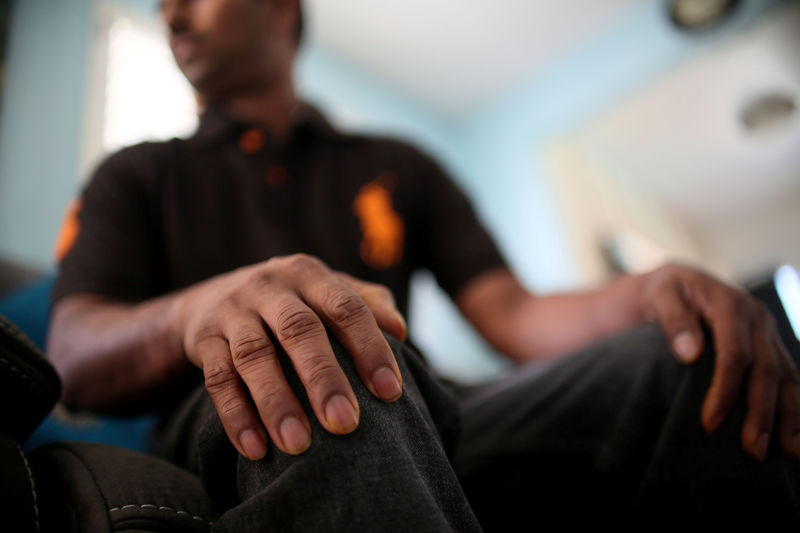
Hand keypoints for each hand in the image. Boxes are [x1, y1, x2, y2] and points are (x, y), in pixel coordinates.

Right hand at [174, 254, 406, 458]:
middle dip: (323, 378)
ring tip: (298, 445)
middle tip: (345, 423)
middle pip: (299, 330)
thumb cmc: (290, 302)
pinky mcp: (202, 341)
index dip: (369, 348)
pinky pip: (217, 379)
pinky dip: (235, 416)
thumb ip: (365, 303)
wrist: (210, 299)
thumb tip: (400, 329)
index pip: (345, 307)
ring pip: (254, 357)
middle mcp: (269, 287)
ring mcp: (233, 312)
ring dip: (276, 402)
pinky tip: (255, 449)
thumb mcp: (324, 290)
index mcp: (308, 274)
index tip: (390, 392)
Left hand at [639, 264, 799, 460]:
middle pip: (766, 371)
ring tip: (788, 453)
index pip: (735, 354)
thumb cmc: (664, 293)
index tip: (710, 424)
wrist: (679, 283)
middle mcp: (757, 319)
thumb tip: (690, 353)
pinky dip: (793, 406)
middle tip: (754, 450)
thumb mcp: (660, 295)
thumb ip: (673, 319)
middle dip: (762, 413)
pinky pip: (788, 377)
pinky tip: (795, 435)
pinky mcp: (770, 346)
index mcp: (731, 305)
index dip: (725, 390)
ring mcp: (767, 333)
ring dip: (788, 417)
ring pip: (786, 377)